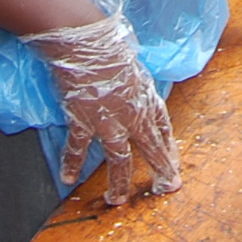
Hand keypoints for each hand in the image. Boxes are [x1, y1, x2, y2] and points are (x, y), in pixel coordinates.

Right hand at [21, 10, 182, 203]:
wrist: (84, 41)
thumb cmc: (108, 46)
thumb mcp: (133, 65)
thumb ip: (135, 85)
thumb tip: (135, 93)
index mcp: (147, 98)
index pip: (163, 127)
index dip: (169, 147)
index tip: (173, 163)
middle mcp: (133, 113)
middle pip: (152, 148)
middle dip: (161, 170)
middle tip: (168, 188)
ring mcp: (109, 120)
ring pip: (119, 160)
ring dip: (119, 183)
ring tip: (117, 200)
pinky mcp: (84, 120)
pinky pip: (78, 148)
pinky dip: (72, 164)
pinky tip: (68, 178)